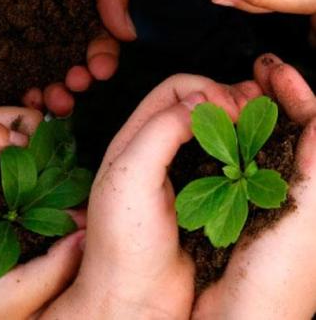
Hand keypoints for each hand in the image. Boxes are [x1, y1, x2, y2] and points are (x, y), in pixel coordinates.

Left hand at [0, 0, 134, 116]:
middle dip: (69, 79)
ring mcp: (12, 2)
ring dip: (41, 80)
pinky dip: (0, 65)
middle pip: (60, 54)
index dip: (99, 58)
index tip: (99, 70)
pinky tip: (10, 86)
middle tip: (71, 90)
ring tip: (45, 97)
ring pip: (29, 54)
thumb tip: (128, 34)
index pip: (94, 38)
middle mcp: (46, 5)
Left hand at [0, 106, 41, 312]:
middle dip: (43, 154)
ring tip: (48, 196)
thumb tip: (25, 141)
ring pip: (22, 170)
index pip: (21, 116)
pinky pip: (12, 197)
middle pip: (26, 143)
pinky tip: (33, 210)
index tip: (53, 150)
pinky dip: (25, 201)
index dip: (40, 127)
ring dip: (36, 180)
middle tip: (55, 176)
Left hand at [42, 73, 259, 318]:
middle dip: (227, 99)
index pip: (174, 89)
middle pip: (197, 104)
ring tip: (262, 126)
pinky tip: (258, 155)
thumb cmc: (123, 240)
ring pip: (215, 132)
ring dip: (239, 123)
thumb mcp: (130, 176)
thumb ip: (160, 131)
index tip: (230, 108)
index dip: (205, 90)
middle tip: (254, 111)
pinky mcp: (204, 198)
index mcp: (137, 137)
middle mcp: (159, 149)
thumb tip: (198, 102)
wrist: (135, 297)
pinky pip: (226, 163)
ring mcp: (183, 173)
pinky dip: (244, 152)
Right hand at [193, 54, 315, 319]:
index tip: (272, 68)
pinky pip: (247, 163)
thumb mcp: (307, 218)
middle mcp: (303, 192)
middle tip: (258, 71)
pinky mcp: (248, 209)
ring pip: (270, 142)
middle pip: (296, 128)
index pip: (314, 125)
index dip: (296, 92)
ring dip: (256, 113)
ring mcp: (275, 200)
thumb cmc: (276, 283)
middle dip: (279, 95)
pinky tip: (223, 130)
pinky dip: (237, 139)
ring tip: (237, 92)